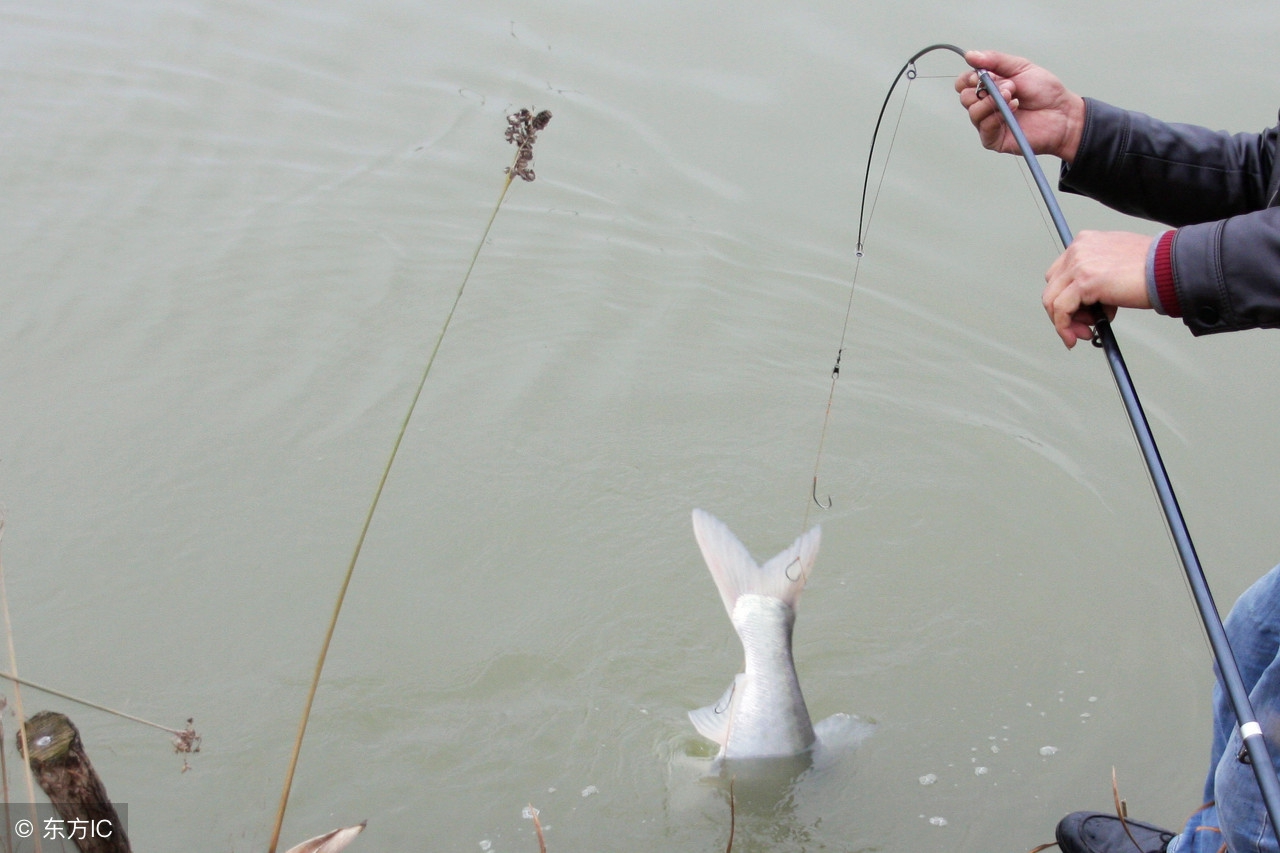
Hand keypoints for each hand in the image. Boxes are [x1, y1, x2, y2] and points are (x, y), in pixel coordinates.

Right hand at [955, 50, 1085, 162]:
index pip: (964, 83)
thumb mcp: (1020, 67)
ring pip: (972, 112)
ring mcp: (988, 122)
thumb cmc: (1045, 92)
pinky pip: (984, 127)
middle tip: (1008, 86)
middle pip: (965, 97)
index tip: (982, 74)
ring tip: (1013, 96)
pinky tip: (1013, 109)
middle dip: (984, 88)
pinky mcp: (994, 139)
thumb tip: (970, 54)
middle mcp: (985, 105)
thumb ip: (995, 60)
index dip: (969, 78)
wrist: (1063, 113)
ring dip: (992, 101)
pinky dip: (996, 116)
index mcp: (989, 87)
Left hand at [1043, 231, 1153, 347]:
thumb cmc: (1153, 268)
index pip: (1060, 274)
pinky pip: (1061, 310)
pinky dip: (1064, 327)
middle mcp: (1078, 249)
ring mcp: (1079, 264)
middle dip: (1064, 313)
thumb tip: (1088, 303)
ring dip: (1065, 323)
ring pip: (1052, 300)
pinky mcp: (1084, 281)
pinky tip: (1076, 337)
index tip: (1080, 314)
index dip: (1066, 298)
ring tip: (1086, 333)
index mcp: (1085, 242)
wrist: (1170, 268)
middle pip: (1052, 288)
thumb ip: (1097, 277)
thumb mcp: (1116, 265)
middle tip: (1082, 327)